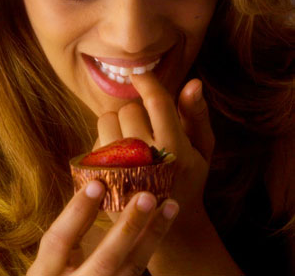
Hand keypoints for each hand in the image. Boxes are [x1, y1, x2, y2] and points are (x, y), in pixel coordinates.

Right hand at [26, 180, 177, 275]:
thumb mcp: (55, 257)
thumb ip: (72, 230)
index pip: (58, 241)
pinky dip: (152, 245)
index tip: (97, 183)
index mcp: (46, 273)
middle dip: (128, 227)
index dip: (76, 211)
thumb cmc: (59, 274)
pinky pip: (139, 270)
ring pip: (132, 268)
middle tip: (147, 196)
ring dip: (153, 234)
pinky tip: (162, 224)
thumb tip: (97, 187)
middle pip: (105, 260)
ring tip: (170, 206)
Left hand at [95, 72, 213, 228]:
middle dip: (136, 111)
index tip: (139, 75)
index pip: (156, 101)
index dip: (146, 81)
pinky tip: (118, 156)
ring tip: (130, 140)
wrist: (165, 224)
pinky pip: (96, 140)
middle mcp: (145, 157)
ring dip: (117, 123)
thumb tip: (193, 82)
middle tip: (146, 127)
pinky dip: (106, 141)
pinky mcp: (101, 178)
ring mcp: (119, 169)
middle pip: (129, 108)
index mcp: (175, 147)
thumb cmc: (188, 178)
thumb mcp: (202, 149)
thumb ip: (197, 115)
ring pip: (107, 120)